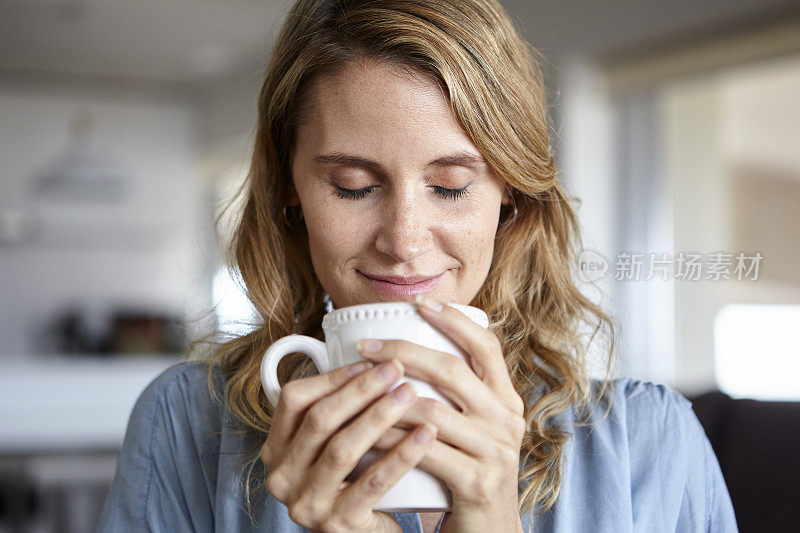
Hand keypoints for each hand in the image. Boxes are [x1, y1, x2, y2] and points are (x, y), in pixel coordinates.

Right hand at [261, 357, 437, 532]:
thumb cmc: (352, 483)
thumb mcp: (330, 448)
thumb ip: (337, 413)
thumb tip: (372, 361)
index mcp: (276, 449)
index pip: (294, 400)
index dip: (332, 377)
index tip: (369, 362)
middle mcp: (282, 477)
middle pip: (320, 420)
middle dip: (361, 389)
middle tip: (396, 369)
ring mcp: (306, 503)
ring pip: (343, 449)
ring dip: (380, 416)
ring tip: (411, 394)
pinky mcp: (337, 524)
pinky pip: (372, 483)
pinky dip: (401, 456)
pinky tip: (425, 436)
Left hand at [358, 295, 525, 532]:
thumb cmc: (467, 471)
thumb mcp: (472, 428)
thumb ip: (453, 395)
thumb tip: (405, 353)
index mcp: (506, 399)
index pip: (486, 346)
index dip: (454, 320)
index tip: (420, 303)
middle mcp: (506, 420)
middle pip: (452, 370)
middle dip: (404, 351)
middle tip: (366, 346)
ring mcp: (495, 451)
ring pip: (431, 411)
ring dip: (387, 397)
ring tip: (357, 387)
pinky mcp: (477, 482)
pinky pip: (424, 451)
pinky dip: (389, 439)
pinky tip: (365, 432)